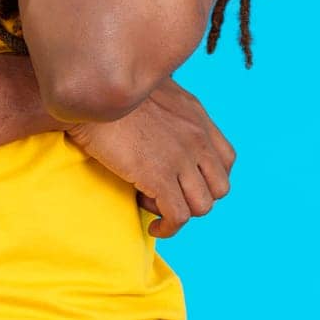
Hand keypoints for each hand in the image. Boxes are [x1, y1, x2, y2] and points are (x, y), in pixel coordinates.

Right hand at [63, 76, 236, 237]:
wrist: (93, 93)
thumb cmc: (113, 92)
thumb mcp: (155, 91)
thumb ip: (169, 110)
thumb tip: (162, 125)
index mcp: (196, 117)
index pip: (226, 159)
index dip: (210, 179)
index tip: (188, 185)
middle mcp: (197, 138)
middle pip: (220, 187)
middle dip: (197, 199)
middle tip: (170, 198)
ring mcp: (181, 158)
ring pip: (202, 206)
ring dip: (181, 212)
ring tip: (156, 206)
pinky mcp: (159, 176)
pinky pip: (178, 216)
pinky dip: (169, 228)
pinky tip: (154, 226)